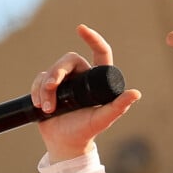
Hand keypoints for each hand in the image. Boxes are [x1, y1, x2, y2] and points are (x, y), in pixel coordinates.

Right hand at [31, 24, 140, 162]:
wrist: (64, 143)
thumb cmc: (86, 131)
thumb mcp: (102, 119)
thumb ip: (118, 107)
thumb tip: (136, 93)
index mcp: (98, 80)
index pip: (100, 53)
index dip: (93, 38)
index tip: (81, 29)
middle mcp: (82, 77)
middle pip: (68, 60)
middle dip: (57, 72)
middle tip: (50, 88)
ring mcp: (65, 81)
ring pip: (51, 71)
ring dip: (45, 88)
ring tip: (47, 108)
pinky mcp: (48, 87)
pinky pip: (39, 79)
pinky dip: (37, 91)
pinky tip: (39, 105)